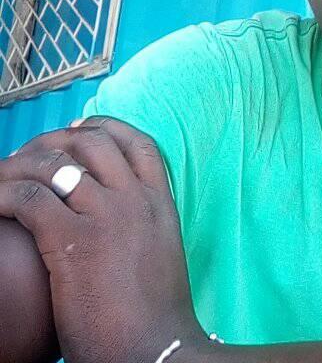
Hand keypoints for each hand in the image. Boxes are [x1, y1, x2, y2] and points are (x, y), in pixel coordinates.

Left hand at [0, 117, 206, 362]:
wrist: (155, 350)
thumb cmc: (155, 315)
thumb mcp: (161, 252)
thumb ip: (141, 224)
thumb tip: (111, 217)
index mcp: (160, 203)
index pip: (139, 144)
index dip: (107, 127)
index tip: (80, 129)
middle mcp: (135, 200)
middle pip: (94, 142)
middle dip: (57, 139)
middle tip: (31, 152)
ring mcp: (106, 217)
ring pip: (56, 164)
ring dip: (22, 163)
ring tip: (3, 174)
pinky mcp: (73, 242)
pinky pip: (30, 199)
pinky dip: (4, 194)